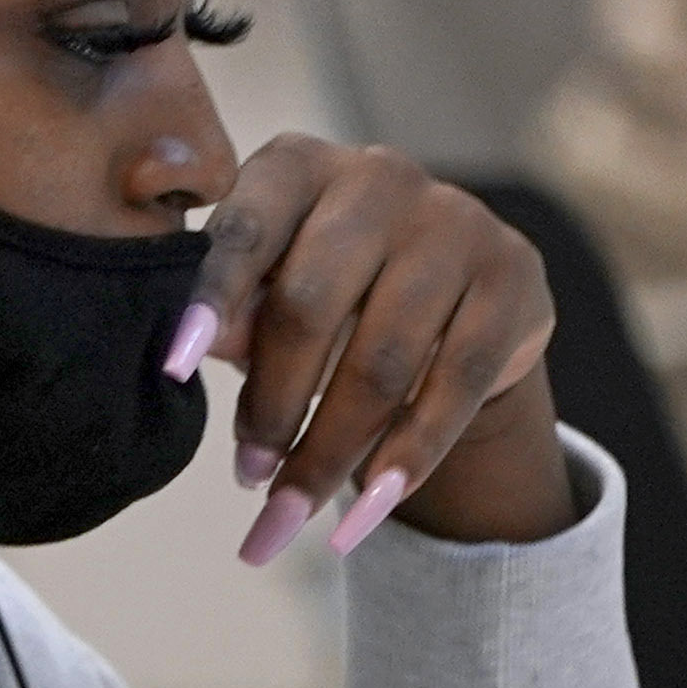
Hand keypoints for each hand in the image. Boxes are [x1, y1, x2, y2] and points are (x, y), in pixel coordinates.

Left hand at [191, 138, 574, 562]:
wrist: (451, 294)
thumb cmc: (326, 290)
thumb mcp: (266, 292)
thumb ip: (232, 313)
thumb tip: (189, 352)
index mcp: (298, 168)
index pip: (247, 232)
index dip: (210, 301)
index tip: (173, 371)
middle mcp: (380, 177)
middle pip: (313, 307)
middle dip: (272, 407)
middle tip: (245, 476)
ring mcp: (457, 222)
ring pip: (384, 362)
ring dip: (329, 453)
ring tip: (285, 514)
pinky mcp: (514, 277)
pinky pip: (457, 387)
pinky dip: (404, 462)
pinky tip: (359, 519)